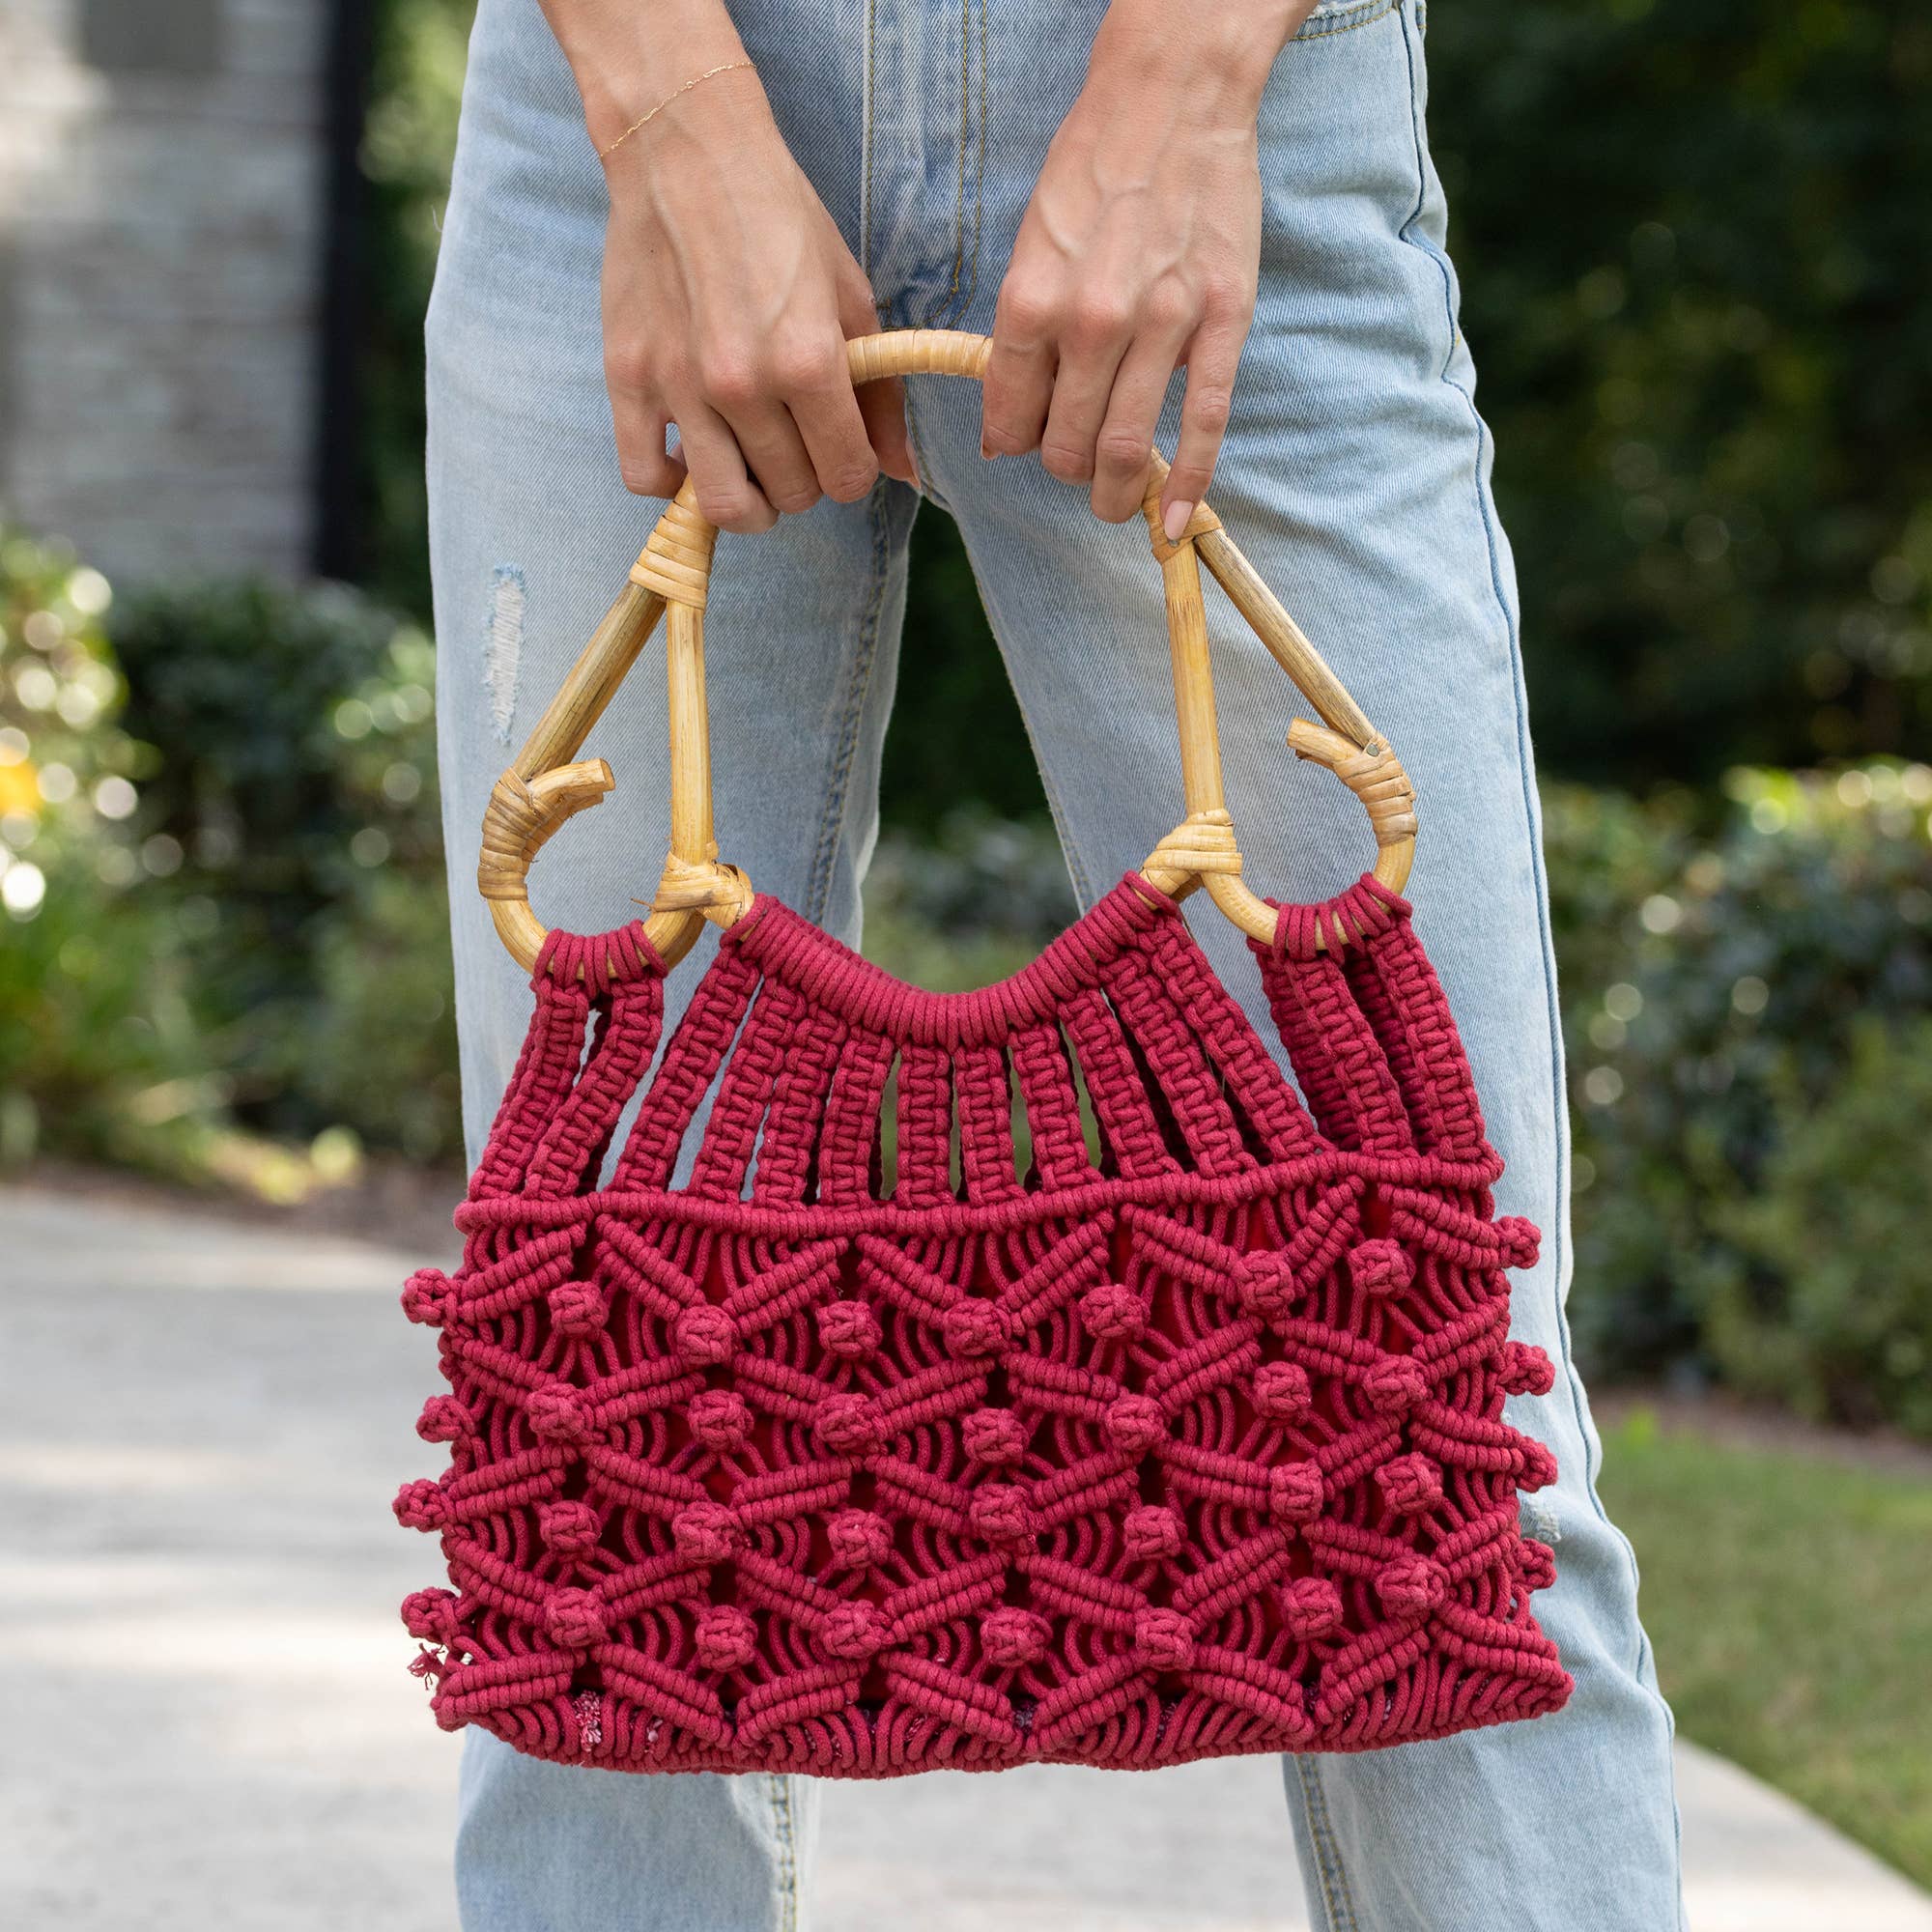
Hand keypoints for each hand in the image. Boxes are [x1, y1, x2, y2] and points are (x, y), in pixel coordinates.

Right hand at [546, 2, 913, 533]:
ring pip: (725, 504)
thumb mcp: (850, 297)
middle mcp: (743, 384)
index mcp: (809, 362)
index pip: (846, 476)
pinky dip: (671, 486)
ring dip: (749, 499)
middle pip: (791, 494)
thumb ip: (880, 392)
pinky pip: (644, 477)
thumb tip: (902, 471)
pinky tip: (691, 458)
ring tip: (751, 467)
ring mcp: (680, 387)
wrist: (685, 153)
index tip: (841, 447)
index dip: (853, 470)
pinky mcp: (628, 379)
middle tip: (797, 444)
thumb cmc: (778, 218)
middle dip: (804, 480)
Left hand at [981, 0, 1311, 536]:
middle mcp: (1093, 322)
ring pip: (1129, 448)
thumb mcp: (1029, 245)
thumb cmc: (1092, 169)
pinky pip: (1206, 425)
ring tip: (1113, 504)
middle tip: (1074, 464)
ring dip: (1114, 492)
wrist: (1172, 100)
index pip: (1012, 418)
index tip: (1023, 446)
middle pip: (1068, 447)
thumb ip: (1021, 335)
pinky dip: (1188, 486)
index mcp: (1033, 302)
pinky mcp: (1222, 322)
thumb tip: (1012, 419)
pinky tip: (1172, 523)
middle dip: (1065, 468)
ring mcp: (1163, 326)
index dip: (1014, 443)